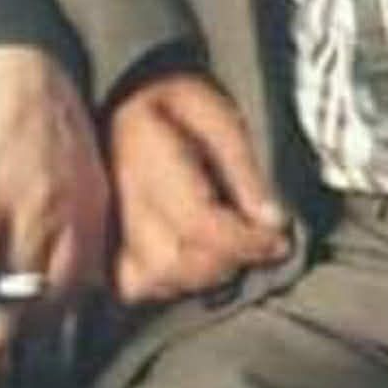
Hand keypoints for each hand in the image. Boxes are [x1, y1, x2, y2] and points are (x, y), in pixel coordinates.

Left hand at [0, 44, 108, 387]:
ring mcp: (75, 202)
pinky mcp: (98, 201)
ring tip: (7, 337)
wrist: (30, 59)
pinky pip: (88, 267)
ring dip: (32, 323)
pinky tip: (44, 304)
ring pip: (59, 288)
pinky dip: (67, 296)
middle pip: (18, 290)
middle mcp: (36, 200)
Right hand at [107, 71, 289, 305]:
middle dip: (229, 259)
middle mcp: (122, 202)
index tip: (280, 240)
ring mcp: (108, 230)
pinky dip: (178, 280)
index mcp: (148, 158)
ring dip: (207, 272)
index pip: (196, 224)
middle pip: (178, 263)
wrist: (131, 101)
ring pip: (162, 281)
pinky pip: (142, 286)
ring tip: (233, 242)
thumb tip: (273, 222)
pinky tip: (200, 255)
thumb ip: (244, 169)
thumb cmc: (181, 104)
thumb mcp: (220, 117)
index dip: (243, 241)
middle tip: (261, 238)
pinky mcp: (107, 248)